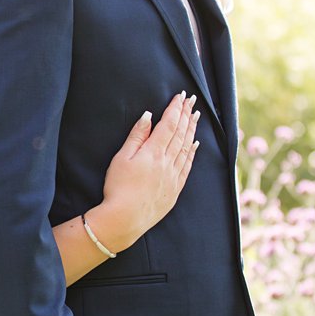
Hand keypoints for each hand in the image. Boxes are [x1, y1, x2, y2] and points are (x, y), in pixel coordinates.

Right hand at [91, 93, 198, 251]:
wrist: (125, 219)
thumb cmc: (118, 188)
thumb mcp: (122, 158)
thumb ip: (137, 136)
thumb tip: (148, 116)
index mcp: (153, 152)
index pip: (168, 124)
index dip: (175, 109)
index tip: (181, 96)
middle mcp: (167, 162)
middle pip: (180, 133)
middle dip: (186, 115)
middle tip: (192, 100)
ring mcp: (173, 176)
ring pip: (187, 147)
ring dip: (192, 130)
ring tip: (196, 116)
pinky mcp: (175, 189)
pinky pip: (188, 166)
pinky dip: (193, 152)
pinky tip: (195, 143)